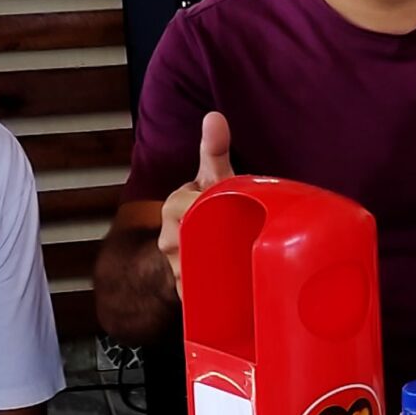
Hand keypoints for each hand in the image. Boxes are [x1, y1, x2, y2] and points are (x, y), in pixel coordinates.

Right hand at [158, 111, 233, 295]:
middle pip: (190, 241)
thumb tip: (215, 115)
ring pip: (194, 272)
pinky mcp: (188, 297)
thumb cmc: (210, 207)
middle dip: (216, 239)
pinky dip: (216, 298)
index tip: (226, 206)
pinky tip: (236, 296)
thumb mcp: (213, 178)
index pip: (182, 206)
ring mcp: (175, 270)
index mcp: (173, 209)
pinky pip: (200, 298)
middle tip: (245, 236)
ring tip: (245, 264)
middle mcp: (169, 241)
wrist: (197, 249)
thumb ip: (214, 149)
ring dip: (219, 269)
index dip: (204, 206)